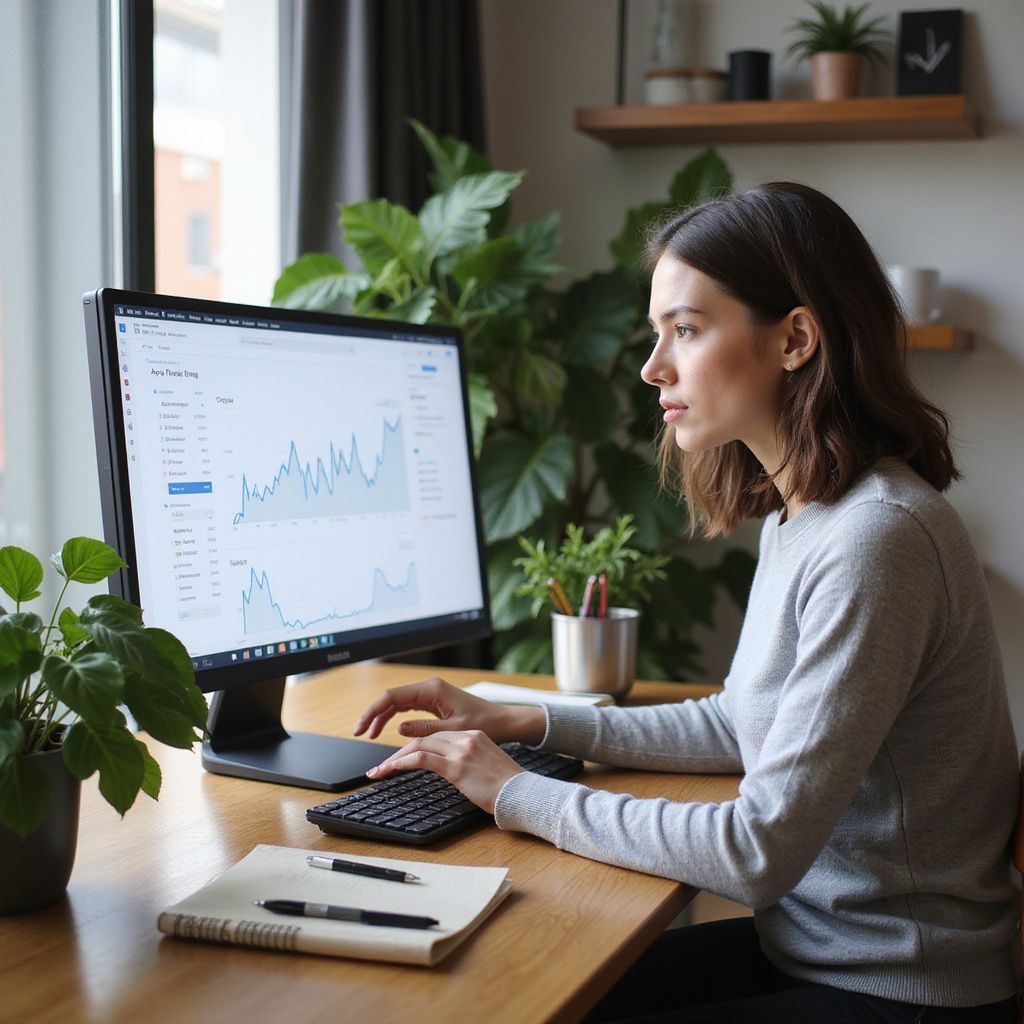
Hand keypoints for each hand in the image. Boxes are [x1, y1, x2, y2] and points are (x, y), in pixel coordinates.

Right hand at [353, 676, 543, 744]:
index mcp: (432, 690)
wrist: (503, 721)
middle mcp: (429, 688)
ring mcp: (431, 694)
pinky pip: (408, 708)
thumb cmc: (483, 723)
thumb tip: (399, 728)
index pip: (393, 697)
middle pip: (392, 698)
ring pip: (398, 703)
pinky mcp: (434, 703)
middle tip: (359, 733)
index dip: (374, 712)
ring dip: (382, 717)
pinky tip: (386, 730)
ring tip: (369, 735)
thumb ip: (425, 729)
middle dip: (374, 714)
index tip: (361, 728)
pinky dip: (395, 718)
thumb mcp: (453, 730)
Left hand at [366, 731, 522, 813]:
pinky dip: (402, 762)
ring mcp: (461, 750)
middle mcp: (466, 738)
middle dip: (399, 752)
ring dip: (394, 759)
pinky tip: (391, 770)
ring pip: (418, 746)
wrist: (521, 793)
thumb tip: (452, 771)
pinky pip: (422, 759)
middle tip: (383, 766)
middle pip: (424, 739)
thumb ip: (467, 762)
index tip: (401, 758)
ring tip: (379, 771)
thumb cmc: (507, 787)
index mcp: (473, 735)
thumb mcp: (486, 766)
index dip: (415, 746)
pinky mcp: (456, 766)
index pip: (436, 736)